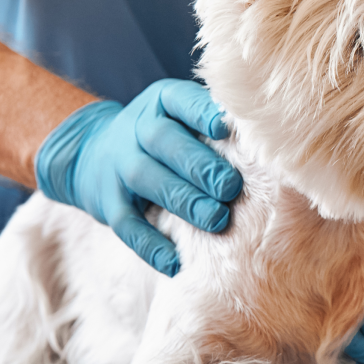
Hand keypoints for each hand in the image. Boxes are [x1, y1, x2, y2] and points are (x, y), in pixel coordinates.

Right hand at [35, 79, 241, 275]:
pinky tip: (176, 262)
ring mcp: (119, 167)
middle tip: (231, 187)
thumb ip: (216, 121)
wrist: (90, 151)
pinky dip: (151, 246)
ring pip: (149, 181)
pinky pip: (127, 226)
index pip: (181, 101)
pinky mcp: (108, 203)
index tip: (226, 128)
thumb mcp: (180, 114)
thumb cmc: (162, 133)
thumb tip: (273, 140)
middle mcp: (137, 130)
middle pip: (165, 142)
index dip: (202, 113)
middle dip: (200, 166)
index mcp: (161, 103)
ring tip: (217, 220)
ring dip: (184, 202)